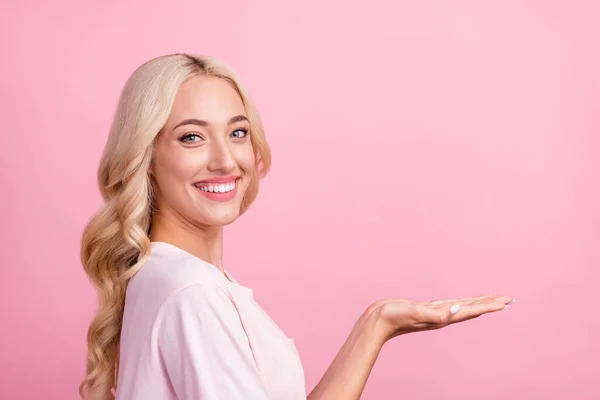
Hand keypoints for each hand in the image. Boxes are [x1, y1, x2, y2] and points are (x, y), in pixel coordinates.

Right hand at [366, 294, 513, 342]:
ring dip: (479, 304)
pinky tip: (463, 302)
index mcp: (443, 317)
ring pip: (463, 307)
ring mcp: (435, 313)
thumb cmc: (394, 317)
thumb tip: (457, 310)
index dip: (489, 306)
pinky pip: (451, 305)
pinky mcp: (426, 309)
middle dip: (490, 304)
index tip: (506, 302)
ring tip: (492, 301)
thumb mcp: (416, 312)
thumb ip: (436, 313)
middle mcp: (442, 317)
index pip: (471, 310)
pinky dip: (462, 302)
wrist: (376, 322)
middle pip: (472, 309)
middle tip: (509, 300)